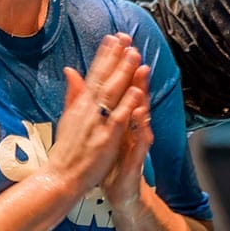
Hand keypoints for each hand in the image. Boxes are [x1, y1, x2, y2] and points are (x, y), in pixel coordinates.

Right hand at [46, 33, 146, 198]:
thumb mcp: (67, 116)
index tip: (113, 37)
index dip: (104, 55)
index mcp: (81, 104)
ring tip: (134, 54)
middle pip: (104, 78)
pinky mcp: (106, 138)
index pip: (94, 74)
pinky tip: (136, 90)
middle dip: (116, 57)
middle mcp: (88, 109)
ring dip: (123, 73)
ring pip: (112, 93)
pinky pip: (118, 117)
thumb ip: (73, 93)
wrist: (61, 176)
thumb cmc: (66, 149)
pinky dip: (127, 103)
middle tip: (126, 37)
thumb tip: (70, 70)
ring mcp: (97, 122)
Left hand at [102, 62, 152, 211]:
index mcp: (119, 114)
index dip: (118, 64)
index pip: (120, 86)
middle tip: (133, 50)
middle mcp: (131, 122)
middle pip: (133, 93)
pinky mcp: (137, 155)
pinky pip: (141, 138)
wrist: (118, 188)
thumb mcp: (100, 127)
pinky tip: (140, 114)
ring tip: (141, 74)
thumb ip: (94, 103)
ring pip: (141, 111)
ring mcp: (136, 137)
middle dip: (133, 71)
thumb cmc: (110, 157)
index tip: (117, 42)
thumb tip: (88, 80)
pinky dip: (141, 125)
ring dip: (142, 93)